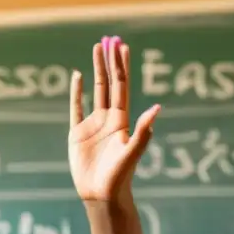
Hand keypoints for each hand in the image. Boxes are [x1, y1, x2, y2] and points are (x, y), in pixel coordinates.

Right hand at [69, 36, 159, 203]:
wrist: (101, 194)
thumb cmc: (119, 177)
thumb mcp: (132, 153)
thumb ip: (143, 131)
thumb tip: (158, 108)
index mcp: (122, 120)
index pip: (122, 87)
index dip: (122, 66)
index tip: (122, 46)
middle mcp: (109, 118)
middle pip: (109, 83)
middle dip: (109, 61)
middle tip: (109, 39)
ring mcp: (93, 124)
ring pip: (95, 90)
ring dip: (95, 70)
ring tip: (96, 49)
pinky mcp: (77, 133)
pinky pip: (76, 108)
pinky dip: (76, 92)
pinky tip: (77, 77)